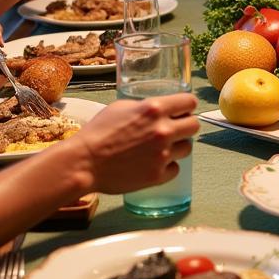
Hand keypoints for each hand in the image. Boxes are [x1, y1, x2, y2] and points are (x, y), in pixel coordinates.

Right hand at [78, 94, 199, 192]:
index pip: (190, 102)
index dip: (186, 106)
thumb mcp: (121, 107)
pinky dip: (166, 167)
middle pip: (194, 125)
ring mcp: (162, 154)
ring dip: (177, 147)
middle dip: (185, 126)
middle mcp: (163, 130)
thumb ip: (145, 107)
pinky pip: (175, 168)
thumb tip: (160, 109)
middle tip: (173, 130)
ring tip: (160, 148)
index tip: (182, 110)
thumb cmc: (98, 132)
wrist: (84, 163)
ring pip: (187, 148)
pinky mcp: (158, 175)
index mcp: (155, 109)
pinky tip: (152, 164)